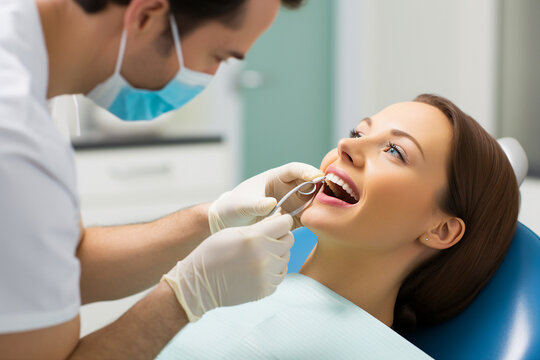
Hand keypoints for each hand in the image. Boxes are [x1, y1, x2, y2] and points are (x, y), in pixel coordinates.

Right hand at [162, 214, 293, 321]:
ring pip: (286, 258)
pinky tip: (258, 268)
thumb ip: (260, 226)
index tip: (277, 223)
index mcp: (255, 238)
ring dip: (277, 254)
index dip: (282, 221)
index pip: (286, 224)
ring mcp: (266, 275)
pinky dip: (273, 270)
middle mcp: (264, 256)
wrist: (200, 284)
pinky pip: (280, 275)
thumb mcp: (234, 232)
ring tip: (259, 255)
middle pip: (289, 240)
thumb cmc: (214, 252)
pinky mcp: (265, 289)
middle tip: (267, 239)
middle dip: (281, 237)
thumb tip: (280, 219)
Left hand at [208, 162, 322, 232]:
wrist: (229, 224)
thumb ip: (256, 204)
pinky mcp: (293, 219)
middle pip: (310, 184)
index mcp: (276, 177)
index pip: (295, 169)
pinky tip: (322, 225)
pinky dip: (316, 220)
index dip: (307, 171)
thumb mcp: (242, 204)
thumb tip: (272, 204)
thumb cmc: (233, 207)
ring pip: (313, 201)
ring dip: (322, 205)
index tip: (317, 177)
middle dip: (322, 188)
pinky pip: (309, 218)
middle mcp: (288, 189)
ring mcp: (292, 204)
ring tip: (329, 212)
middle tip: (332, 195)